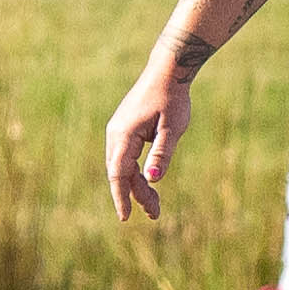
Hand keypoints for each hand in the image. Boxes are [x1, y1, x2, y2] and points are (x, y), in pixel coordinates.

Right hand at [104, 57, 195, 221]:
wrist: (167, 71)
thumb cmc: (172, 98)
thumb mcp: (172, 128)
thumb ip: (162, 154)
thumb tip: (153, 179)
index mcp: (125, 134)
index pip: (118, 173)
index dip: (121, 197)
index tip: (125, 217)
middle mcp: (116, 134)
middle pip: (120, 173)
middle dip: (135, 195)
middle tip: (155, 214)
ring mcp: (118, 131)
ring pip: (123, 166)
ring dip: (137, 185)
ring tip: (155, 205)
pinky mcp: (125, 129)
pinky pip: (126, 157)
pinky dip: (136, 172)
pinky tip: (149, 181)